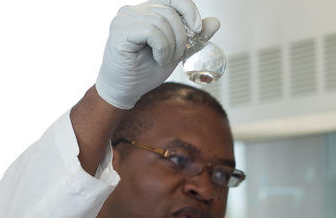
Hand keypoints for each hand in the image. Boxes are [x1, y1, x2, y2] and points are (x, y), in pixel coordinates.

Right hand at [96, 0, 219, 109]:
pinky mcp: (120, 30)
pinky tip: (157, 59)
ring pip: (163, 22)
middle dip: (181, 37)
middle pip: (170, 12)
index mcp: (148, 12)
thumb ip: (194, 37)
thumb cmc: (146, 71)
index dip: (189, 10)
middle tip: (175, 56)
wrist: (126, 90)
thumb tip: (215, 22)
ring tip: (163, 60)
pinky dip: (162, 48)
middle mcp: (134, 10)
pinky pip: (152, 31)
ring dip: (171, 46)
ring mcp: (125, 18)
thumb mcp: (176, 52)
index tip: (197, 31)